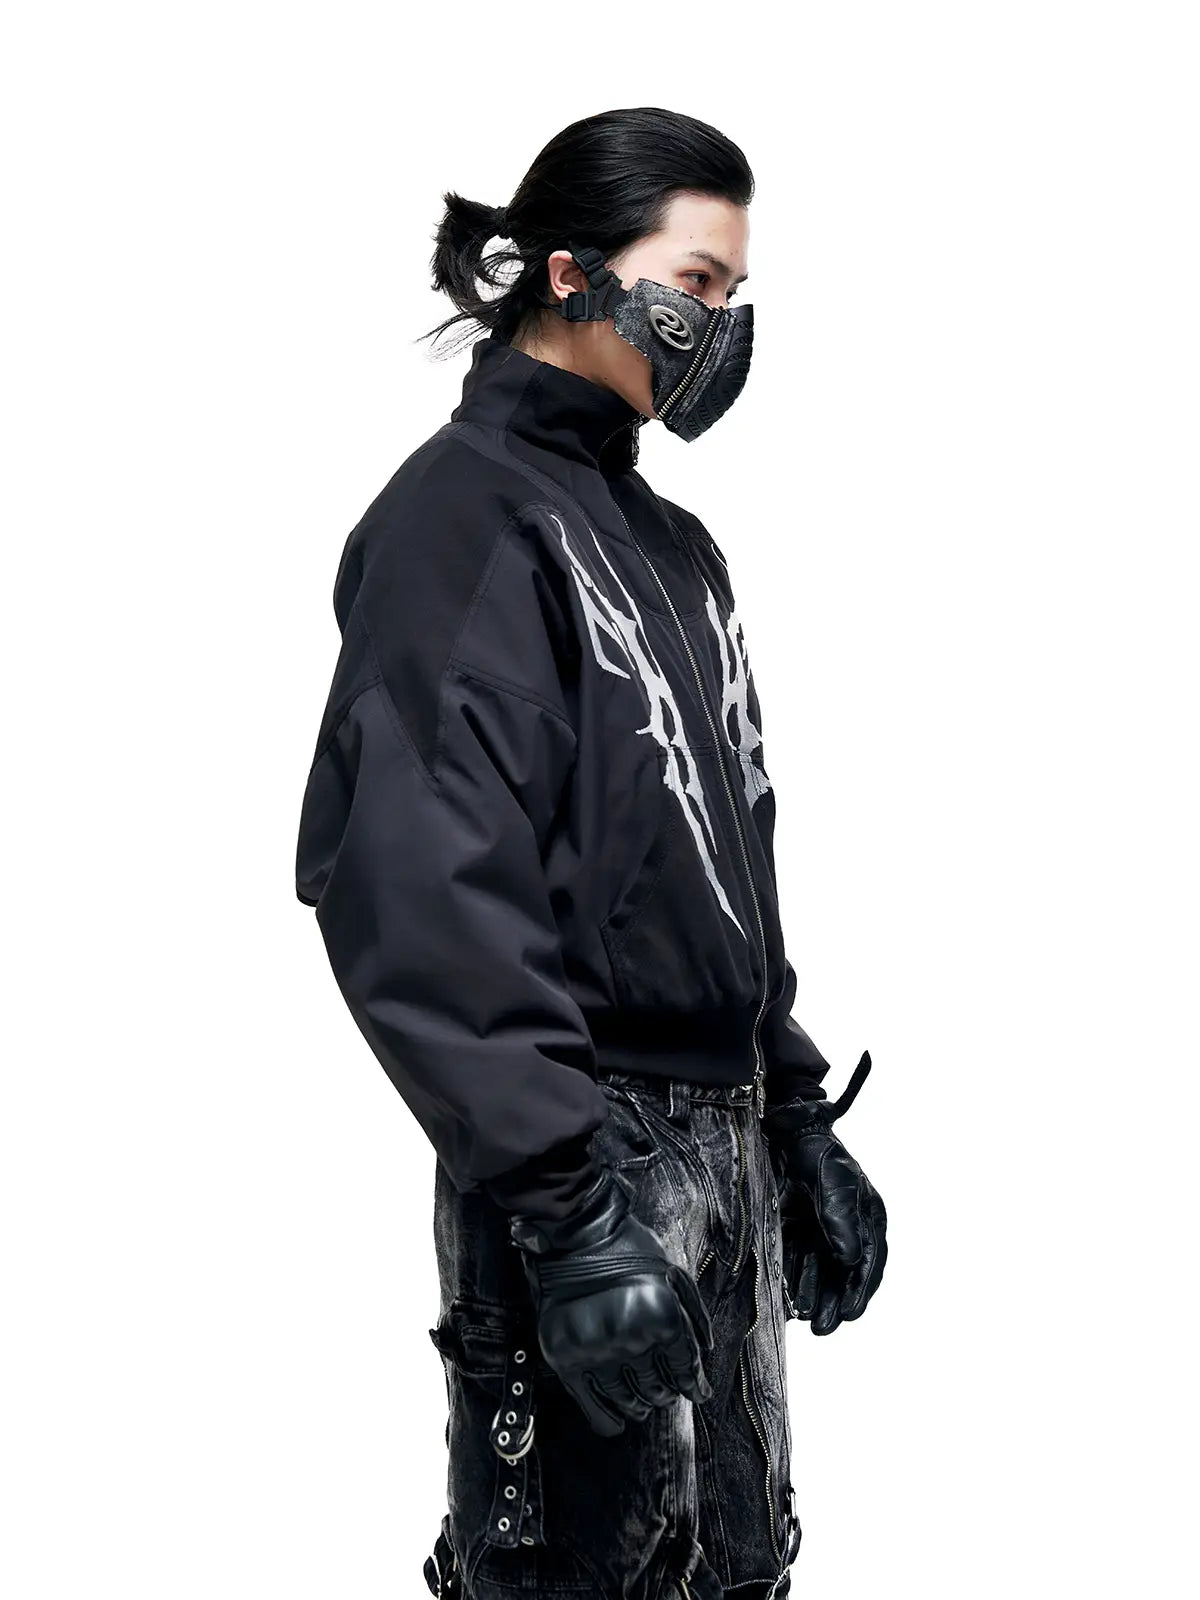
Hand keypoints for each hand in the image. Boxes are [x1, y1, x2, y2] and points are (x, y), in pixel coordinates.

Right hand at [509, 1166, 713, 1436]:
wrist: (575, 1233)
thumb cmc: (630, 1250)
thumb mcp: (674, 1274)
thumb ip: (693, 1317)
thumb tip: (704, 1356)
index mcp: (663, 1316)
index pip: (686, 1370)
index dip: (695, 1385)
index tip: (697, 1391)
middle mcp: (631, 1337)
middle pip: (659, 1390)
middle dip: (666, 1391)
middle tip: (664, 1385)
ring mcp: (596, 1350)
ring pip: (628, 1402)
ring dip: (640, 1404)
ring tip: (642, 1399)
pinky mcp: (566, 1357)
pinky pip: (592, 1408)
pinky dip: (609, 1420)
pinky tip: (618, 1421)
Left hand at [764, 1051, 887, 1334]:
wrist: (785, 1130)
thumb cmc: (817, 1151)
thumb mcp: (833, 1182)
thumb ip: (840, 1220)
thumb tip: (850, 1261)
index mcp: (868, 1217)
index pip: (869, 1262)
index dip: (860, 1291)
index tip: (849, 1315)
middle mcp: (848, 1228)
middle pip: (845, 1274)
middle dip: (836, 1302)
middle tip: (824, 1329)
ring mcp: (822, 1230)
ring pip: (822, 1273)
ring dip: (816, 1296)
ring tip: (806, 1319)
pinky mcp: (797, 1230)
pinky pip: (800, 1263)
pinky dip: (796, 1281)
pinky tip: (789, 1299)